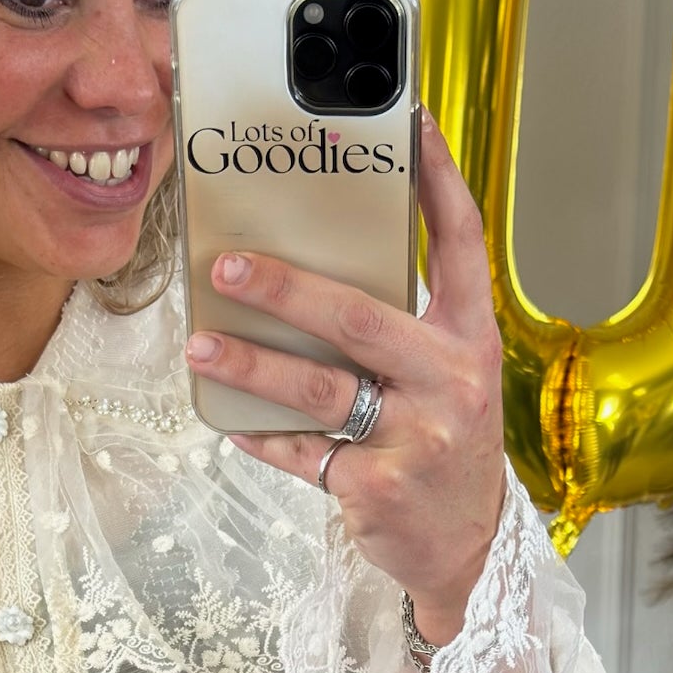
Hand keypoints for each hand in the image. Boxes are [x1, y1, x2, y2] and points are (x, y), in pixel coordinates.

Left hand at [183, 112, 505, 644]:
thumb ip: (400, 327)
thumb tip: (305, 273)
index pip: (461, 244)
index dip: (438, 182)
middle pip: (359, 318)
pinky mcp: (377, 488)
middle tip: (226, 266)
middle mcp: (450, 381)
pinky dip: (261, 434)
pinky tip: (228, 418)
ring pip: (319, 388)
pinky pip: (301, 451)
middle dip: (285, 288)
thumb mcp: (445, 377)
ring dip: (251, 363)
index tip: (410, 126)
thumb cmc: (444, 444)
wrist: (467, 546)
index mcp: (471, 338)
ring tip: (201, 345)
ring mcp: (417, 438)